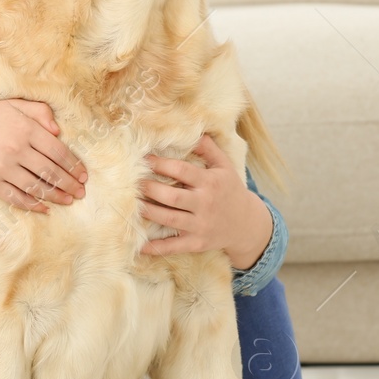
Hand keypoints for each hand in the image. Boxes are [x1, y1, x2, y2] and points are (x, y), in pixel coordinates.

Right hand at [0, 99, 86, 213]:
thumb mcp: (12, 105)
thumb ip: (39, 111)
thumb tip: (59, 130)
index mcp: (24, 129)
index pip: (58, 151)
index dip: (74, 165)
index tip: (83, 175)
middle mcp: (15, 149)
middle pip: (51, 171)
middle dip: (70, 184)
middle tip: (82, 192)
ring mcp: (2, 168)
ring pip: (37, 187)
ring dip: (57, 196)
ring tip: (69, 200)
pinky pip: (17, 198)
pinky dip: (34, 205)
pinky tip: (45, 208)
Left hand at [138, 133, 272, 269]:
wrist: (246, 223)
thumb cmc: (230, 190)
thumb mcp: (225, 167)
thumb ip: (208, 149)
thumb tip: (193, 130)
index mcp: (210, 182)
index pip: (182, 171)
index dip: (161, 164)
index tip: (144, 159)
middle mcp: (204, 204)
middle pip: (172, 197)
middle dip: (150, 189)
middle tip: (133, 182)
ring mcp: (200, 225)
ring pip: (169, 219)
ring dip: (148, 212)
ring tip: (132, 204)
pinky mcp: (197, 243)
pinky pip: (174, 246)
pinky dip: (156, 248)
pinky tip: (139, 246)